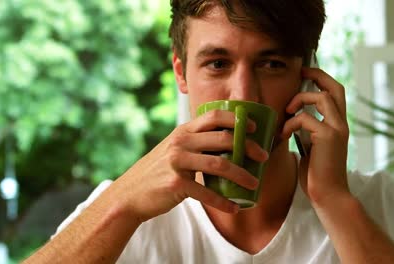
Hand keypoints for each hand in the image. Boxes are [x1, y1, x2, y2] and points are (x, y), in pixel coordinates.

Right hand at [116, 110, 268, 221]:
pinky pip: (206, 193)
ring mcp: (177, 163)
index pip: (214, 116)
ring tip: (255, 184)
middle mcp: (180, 143)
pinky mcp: (175, 184)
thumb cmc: (157, 171)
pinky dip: (223, 202)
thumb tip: (226, 144)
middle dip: (248, 147)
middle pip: (223, 139)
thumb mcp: (173, 149)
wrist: (130, 193)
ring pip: (219, 165)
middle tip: (263, 157)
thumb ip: (194, 143)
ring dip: (242, 175)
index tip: (253, 129)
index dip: (236, 120)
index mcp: (182, 131)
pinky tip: (234, 208)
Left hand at [282, 67, 349, 207]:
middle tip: (300, 72)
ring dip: (299, 100)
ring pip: (321, 97)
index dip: (321, 79)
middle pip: (335, 87)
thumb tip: (291, 118)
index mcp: (337, 124)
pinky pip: (304, 118)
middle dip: (317, 74)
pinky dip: (290, 124)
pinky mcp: (328, 137)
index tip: (304, 73)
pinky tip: (283, 136)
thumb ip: (306, 130)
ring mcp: (337, 129)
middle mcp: (341, 123)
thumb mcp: (310, 146)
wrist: (327, 196)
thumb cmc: (316, 174)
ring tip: (287, 112)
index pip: (335, 92)